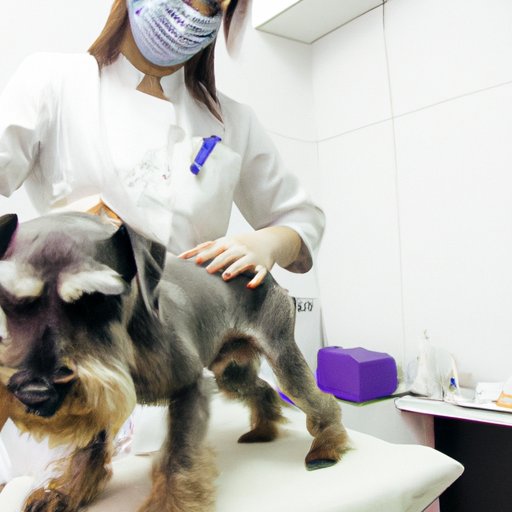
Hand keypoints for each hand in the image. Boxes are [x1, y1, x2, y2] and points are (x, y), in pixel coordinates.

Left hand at [178, 227, 301, 288]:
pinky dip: (257, 279)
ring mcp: (251, 257)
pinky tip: (250, 286)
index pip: (214, 248)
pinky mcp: (262, 266)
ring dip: (234, 269)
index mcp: (227, 243)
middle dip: (218, 262)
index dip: (205, 254)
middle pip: (227, 255)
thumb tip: (178, 258)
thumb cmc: (237, 245)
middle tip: (208, 271)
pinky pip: (261, 273)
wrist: (268, 241)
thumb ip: (204, 249)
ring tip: (226, 277)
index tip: (195, 262)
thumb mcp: (223, 243)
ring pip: (242, 262)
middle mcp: (239, 249)